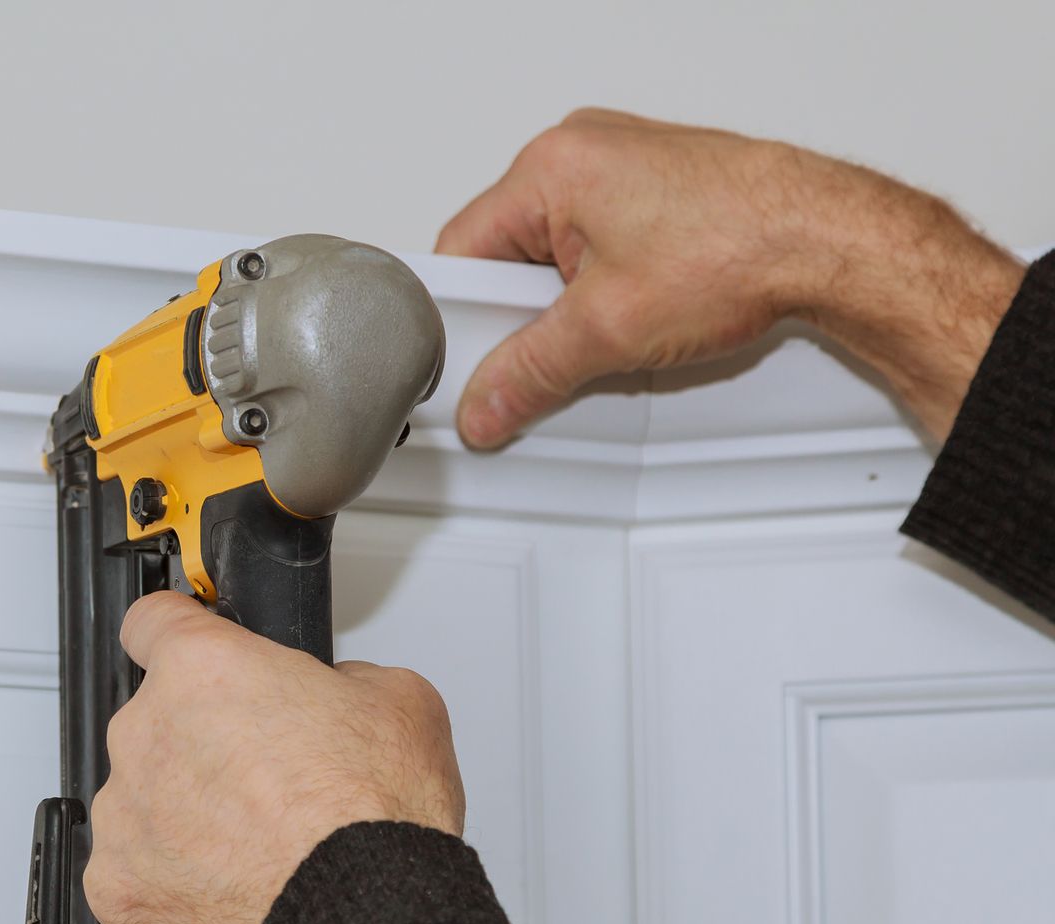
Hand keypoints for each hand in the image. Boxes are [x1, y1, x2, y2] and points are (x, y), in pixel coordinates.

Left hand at [85, 592, 465, 923]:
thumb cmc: (374, 824)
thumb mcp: (400, 701)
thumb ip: (342, 679)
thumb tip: (334, 692)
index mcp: (203, 671)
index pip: (152, 622)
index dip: (177, 634)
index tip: (183, 649)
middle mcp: (146, 735)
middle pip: (157, 724)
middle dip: (201, 747)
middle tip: (265, 784)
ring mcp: (123, 816)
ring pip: (144, 803)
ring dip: (185, 819)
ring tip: (257, 851)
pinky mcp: (115, 890)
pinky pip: (135, 875)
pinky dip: (171, 885)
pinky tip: (231, 894)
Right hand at [435, 108, 1024, 445]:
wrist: (833, 241)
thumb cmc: (743, 246)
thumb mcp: (607, 330)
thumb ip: (529, 372)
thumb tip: (488, 401)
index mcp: (550, 166)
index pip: (461, 252)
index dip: (466, 318)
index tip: (474, 361)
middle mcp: (582, 152)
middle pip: (507, 254)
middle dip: (527, 312)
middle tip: (564, 344)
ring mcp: (623, 167)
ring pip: (555, 256)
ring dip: (571, 303)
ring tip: (618, 324)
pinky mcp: (659, 190)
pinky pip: (598, 248)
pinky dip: (606, 288)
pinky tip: (641, 313)